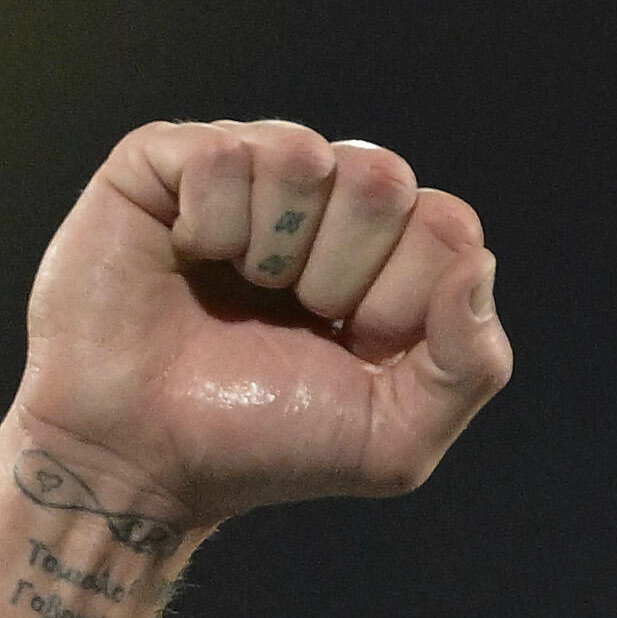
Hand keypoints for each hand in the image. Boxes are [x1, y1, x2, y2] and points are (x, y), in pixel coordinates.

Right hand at [13, 116, 508, 524]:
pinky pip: (222, 154)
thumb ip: (471, 364)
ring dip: (270, 248)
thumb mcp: (393, 440)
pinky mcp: (166, 161)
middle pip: (382, 177)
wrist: (139, 463)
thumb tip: (477, 265)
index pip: (445, 225)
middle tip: (289, 317)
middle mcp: (319, 201)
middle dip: (340, 270)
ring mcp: (246, 172)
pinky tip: (184, 260)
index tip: (347, 345)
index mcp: (384, 253)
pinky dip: (208, 225)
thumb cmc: (258, 448)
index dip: (401, 297)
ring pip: (302, 154)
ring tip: (235, 289)